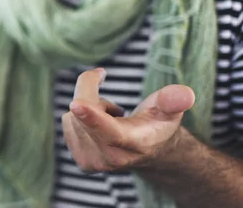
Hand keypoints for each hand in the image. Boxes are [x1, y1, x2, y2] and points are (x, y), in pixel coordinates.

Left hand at [62, 68, 195, 172]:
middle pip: (83, 112)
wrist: (149, 151)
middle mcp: (111, 158)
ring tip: (111, 116)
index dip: (92, 116)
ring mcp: (93, 162)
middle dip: (91, 91)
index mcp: (135, 144)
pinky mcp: (80, 160)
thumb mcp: (169, 109)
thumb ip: (173, 100)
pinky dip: (80, 116)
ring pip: (73, 115)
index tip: (76, 104)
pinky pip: (68, 122)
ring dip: (88, 106)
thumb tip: (185, 94)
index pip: (110, 131)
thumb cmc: (157, 124)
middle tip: (109, 91)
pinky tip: (99, 124)